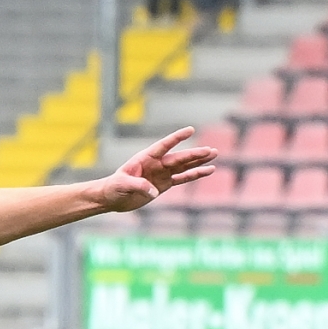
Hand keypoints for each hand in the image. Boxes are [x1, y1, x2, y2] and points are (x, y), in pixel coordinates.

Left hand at [93, 127, 217, 211]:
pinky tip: (208, 171)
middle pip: (179, 158)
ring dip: (199, 162)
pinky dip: (195, 175)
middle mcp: (157, 163)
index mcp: (146, 158)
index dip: (176, 138)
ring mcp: (162, 173)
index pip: (164, 146)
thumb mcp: (122, 184)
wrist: (112, 197)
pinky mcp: (164, 185)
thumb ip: (138, 185)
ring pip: (184, 166)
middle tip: (211, 150)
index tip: (190, 130)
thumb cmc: (114, 187)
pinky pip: (182, 179)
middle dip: (195, 154)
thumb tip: (153, 191)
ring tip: (214, 155)